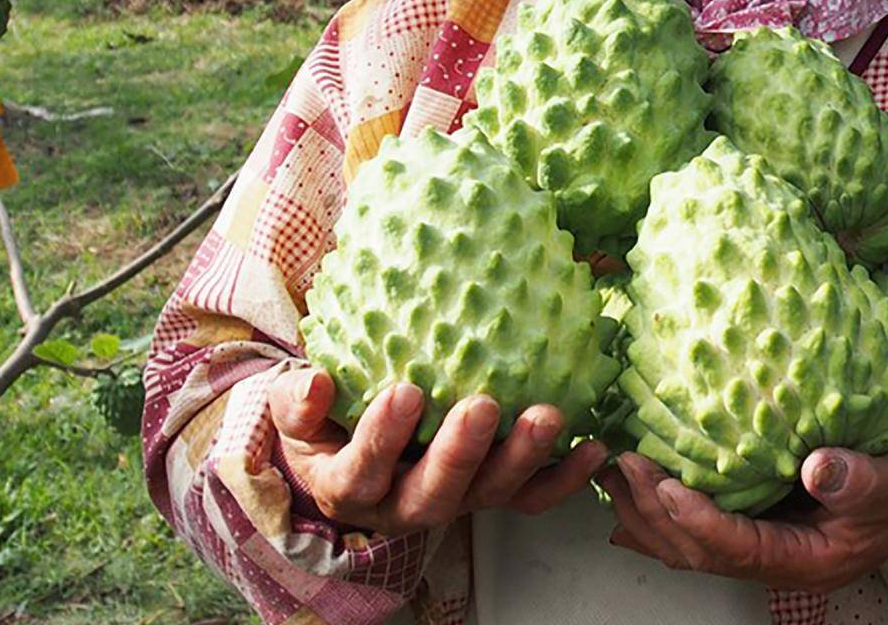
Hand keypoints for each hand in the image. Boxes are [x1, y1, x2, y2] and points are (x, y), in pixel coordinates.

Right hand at [267, 366, 606, 535]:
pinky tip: (594, 446)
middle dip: (461, 454)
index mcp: (350, 486)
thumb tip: (311, 381)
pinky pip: (532, 496)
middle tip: (484, 405)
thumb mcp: (293, 410)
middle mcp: (403, 505)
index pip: (363, 473)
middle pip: (435, 495)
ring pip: (490, 495)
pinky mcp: (490, 493)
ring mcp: (454, 500)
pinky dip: (565, 477)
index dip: (383, 438)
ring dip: (522, 458)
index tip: (404, 392)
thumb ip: (297, 401)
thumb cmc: (322, 419)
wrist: (345, 445)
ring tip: (548, 416)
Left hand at [598, 443, 887, 592]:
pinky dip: (662, 510)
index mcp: (804, 560)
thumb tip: (815, 466)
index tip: (665, 485)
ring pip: (688, 544)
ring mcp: (761, 546)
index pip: (738, 548)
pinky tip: (633, 489)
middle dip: (655, 512)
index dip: (698, 520)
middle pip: (698, 551)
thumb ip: (856, 478)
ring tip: (614, 470)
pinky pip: (697, 527)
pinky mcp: (755, 523)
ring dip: (647, 512)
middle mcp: (773, 561)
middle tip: (624, 463)